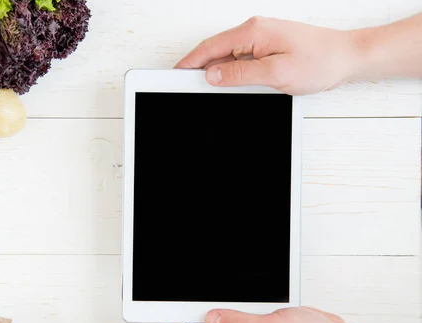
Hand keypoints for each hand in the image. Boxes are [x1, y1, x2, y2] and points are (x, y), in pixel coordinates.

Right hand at [176, 17, 359, 94]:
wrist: (347, 57)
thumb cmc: (320, 61)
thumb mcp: (276, 73)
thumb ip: (240, 74)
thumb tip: (213, 75)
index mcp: (253, 32)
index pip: (210, 47)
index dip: (190, 62)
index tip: (175, 75)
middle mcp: (255, 31)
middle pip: (216, 52)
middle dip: (201, 69)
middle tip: (189, 88)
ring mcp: (261, 39)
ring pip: (229, 58)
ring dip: (221, 74)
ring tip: (217, 91)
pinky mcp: (267, 48)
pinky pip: (242, 61)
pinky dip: (235, 74)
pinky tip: (237, 86)